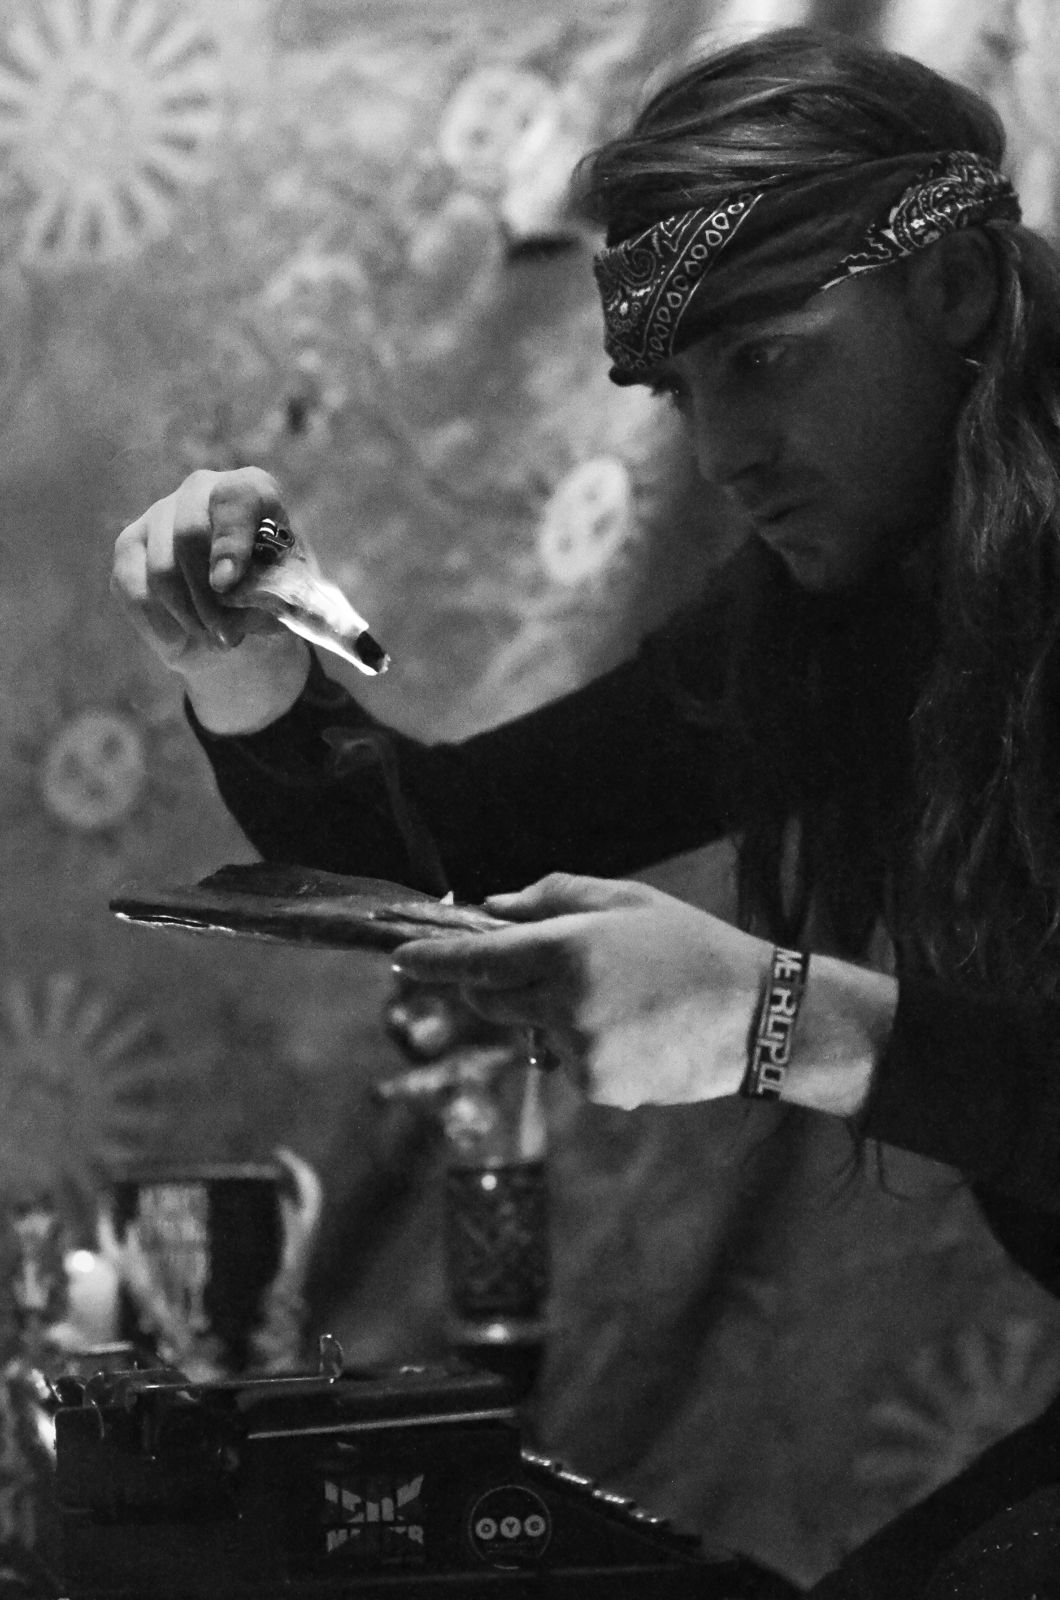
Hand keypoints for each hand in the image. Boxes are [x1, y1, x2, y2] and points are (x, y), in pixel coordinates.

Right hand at [111, 467, 310, 730]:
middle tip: (228, 637)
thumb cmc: (269, 597)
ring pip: (162, 571)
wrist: (235, 619)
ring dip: (190, 618)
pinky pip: (135, 591)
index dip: (230, 542)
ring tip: (216, 641)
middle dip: (208, 599)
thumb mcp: (285, 597)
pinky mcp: (129, 546)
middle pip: (189, 535)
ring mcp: (159, 514)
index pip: (235, 500)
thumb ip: (276, 595)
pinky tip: (185, 638)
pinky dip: (163, 625)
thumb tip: (254, 607)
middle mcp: (200, 490)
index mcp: (251, 491)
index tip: (226, 585)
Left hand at [392, 872, 773, 1107]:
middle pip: (492, 1002)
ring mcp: (580, 1051)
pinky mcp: (598, 1088)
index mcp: (569, 948)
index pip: (479, 960)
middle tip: (544, 969)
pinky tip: (635, 1034)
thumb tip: (491, 908)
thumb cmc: (690, 945)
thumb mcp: (626, 901)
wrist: (756, 1015)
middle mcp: (566, 1003)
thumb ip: (552, 898)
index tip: (401, 959)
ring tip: (622, 1002)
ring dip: (553, 1019)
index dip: (433, 960)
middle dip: (495, 987)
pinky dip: (585, 1050)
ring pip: (533, 1035)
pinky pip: (567, 1065)